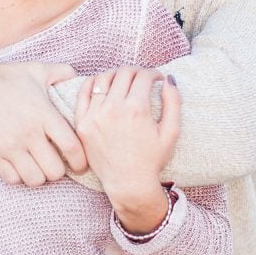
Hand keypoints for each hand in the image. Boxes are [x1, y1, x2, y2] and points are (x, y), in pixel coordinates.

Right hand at [0, 60, 87, 186]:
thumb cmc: (1, 78)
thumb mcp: (34, 69)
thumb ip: (60, 72)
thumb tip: (78, 77)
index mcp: (43, 114)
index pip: (71, 147)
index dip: (81, 160)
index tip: (81, 164)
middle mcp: (28, 134)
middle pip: (55, 170)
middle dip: (60, 170)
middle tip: (57, 163)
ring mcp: (9, 147)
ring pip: (35, 179)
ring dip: (40, 175)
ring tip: (38, 166)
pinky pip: (12, 179)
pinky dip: (19, 177)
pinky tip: (20, 166)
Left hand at [74, 68, 180, 233]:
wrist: (128, 183)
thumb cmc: (152, 160)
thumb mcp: (171, 133)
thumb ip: (173, 102)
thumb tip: (168, 79)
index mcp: (137, 108)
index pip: (144, 75)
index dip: (153, 73)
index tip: (156, 79)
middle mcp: (114, 108)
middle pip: (124, 73)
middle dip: (137, 71)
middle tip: (141, 79)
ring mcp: (95, 115)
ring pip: (103, 78)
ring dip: (116, 75)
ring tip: (123, 82)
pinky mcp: (82, 123)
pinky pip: (84, 92)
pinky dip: (94, 83)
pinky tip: (103, 85)